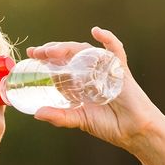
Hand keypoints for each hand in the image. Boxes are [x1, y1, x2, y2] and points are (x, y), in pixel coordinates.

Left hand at [23, 26, 164, 151]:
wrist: (134, 131)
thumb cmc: (110, 125)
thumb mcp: (79, 119)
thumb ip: (59, 116)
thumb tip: (37, 113)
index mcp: (80, 83)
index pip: (60, 65)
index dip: (45, 59)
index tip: (31, 56)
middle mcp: (91, 72)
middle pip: (69, 55)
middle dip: (52, 51)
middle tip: (37, 53)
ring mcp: (105, 69)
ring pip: (85, 51)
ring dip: (68, 48)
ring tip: (52, 51)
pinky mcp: (120, 69)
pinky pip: (115, 50)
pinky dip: (109, 39)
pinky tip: (97, 32)